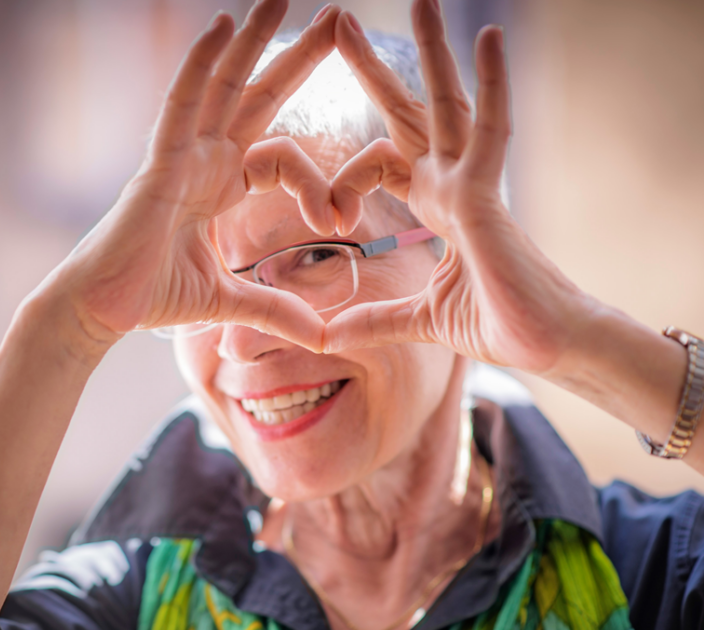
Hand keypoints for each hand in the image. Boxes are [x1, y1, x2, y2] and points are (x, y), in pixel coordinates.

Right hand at [51, 1, 340, 354]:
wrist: (102, 312)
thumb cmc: (151, 297)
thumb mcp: (229, 300)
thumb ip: (275, 308)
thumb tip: (321, 335)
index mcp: (220, 186)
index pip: (282, 156)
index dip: (318, 181)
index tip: (341, 218)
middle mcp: (203, 161)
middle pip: (257, 96)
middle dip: (297, 57)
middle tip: (336, 16)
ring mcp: (180, 156)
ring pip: (221, 86)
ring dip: (251, 40)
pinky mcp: (158, 165)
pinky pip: (180, 105)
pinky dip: (199, 65)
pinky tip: (220, 27)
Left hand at [323, 0, 594, 375]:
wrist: (547, 348)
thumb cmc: (498, 325)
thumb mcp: (417, 320)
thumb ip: (373, 320)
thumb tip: (327, 336)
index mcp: (436, 207)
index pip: (381, 162)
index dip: (344, 180)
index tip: (326, 218)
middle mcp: (453, 186)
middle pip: (409, 114)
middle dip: (375, 72)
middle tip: (341, 23)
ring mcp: (472, 186)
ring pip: (448, 105)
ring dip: (432, 52)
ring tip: (421, 0)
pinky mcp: (490, 198)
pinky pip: (491, 130)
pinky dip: (491, 84)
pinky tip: (487, 35)